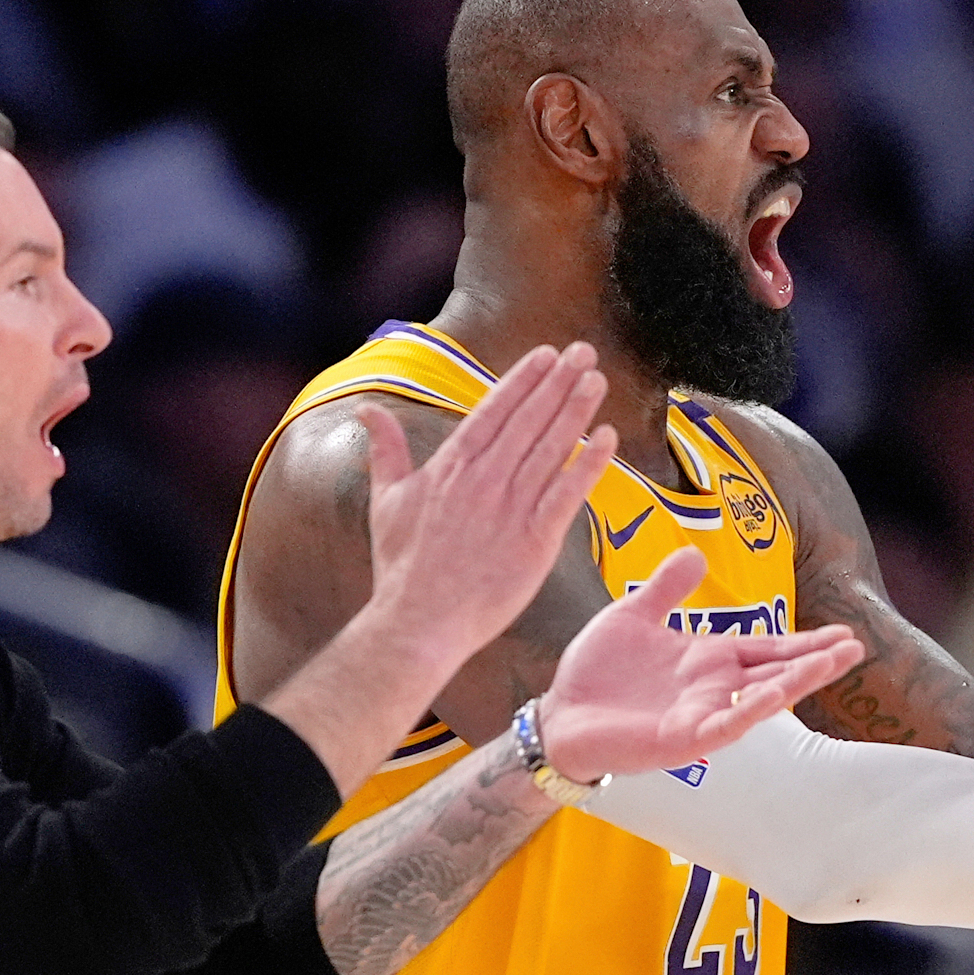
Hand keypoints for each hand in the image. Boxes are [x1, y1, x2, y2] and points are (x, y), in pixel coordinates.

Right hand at [359, 342, 617, 672]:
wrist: (418, 623)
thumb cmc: (401, 568)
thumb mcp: (385, 501)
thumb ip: (386, 451)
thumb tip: (367, 410)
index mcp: (451, 466)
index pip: (494, 410)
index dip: (524, 379)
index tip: (548, 355)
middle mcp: (485, 479)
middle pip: (529, 420)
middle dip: (558, 382)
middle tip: (584, 352)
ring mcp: (511, 508)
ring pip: (551, 448)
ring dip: (577, 410)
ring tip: (596, 380)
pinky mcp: (535, 541)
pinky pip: (568, 493)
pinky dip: (588, 464)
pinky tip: (606, 437)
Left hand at [537, 548, 864, 784]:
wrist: (558, 713)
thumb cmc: (595, 672)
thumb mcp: (633, 614)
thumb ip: (666, 587)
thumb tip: (696, 553)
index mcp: (707, 659)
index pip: (768, 648)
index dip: (805, 641)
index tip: (845, 630)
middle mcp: (712, 688)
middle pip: (776, 671)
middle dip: (816, 661)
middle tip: (856, 645)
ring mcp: (701, 715)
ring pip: (759, 698)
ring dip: (796, 681)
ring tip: (833, 663)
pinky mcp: (681, 740)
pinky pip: (723, 723)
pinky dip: (749, 709)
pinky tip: (775, 694)